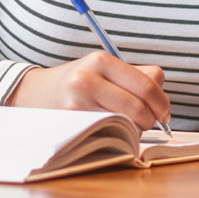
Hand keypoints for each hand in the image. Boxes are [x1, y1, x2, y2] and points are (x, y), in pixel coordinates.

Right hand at [5, 51, 168, 129]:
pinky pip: (110, 134)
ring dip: (134, 130)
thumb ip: (136, 75)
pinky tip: (110, 130)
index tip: (164, 113)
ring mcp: (78, 103)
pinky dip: (118, 136)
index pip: (146, 85)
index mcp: (100, 60)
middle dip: (150, 120)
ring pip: (127, 124)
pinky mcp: (73, 122)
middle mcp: (88, 79)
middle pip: (140, 107)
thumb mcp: (103, 69)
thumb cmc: (77, 83)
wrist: (34, 94)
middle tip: (146, 122)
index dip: (162, 103)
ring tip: (124, 123)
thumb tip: (161, 86)